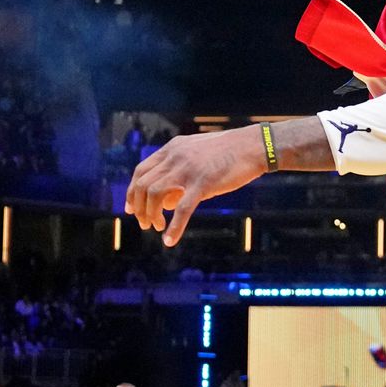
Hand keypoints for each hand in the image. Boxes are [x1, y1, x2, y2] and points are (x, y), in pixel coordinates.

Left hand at [126, 124, 266, 246]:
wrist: (255, 146)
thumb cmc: (228, 153)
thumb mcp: (196, 156)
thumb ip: (178, 173)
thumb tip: (165, 200)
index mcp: (172, 149)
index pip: (140, 171)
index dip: (132, 192)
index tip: (131, 208)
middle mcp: (175, 157)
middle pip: (143, 185)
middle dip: (139, 208)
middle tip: (145, 224)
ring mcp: (188, 170)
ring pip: (155, 195)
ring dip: (151, 215)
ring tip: (156, 227)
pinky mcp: (204, 183)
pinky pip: (182, 209)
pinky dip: (173, 227)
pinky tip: (169, 240)